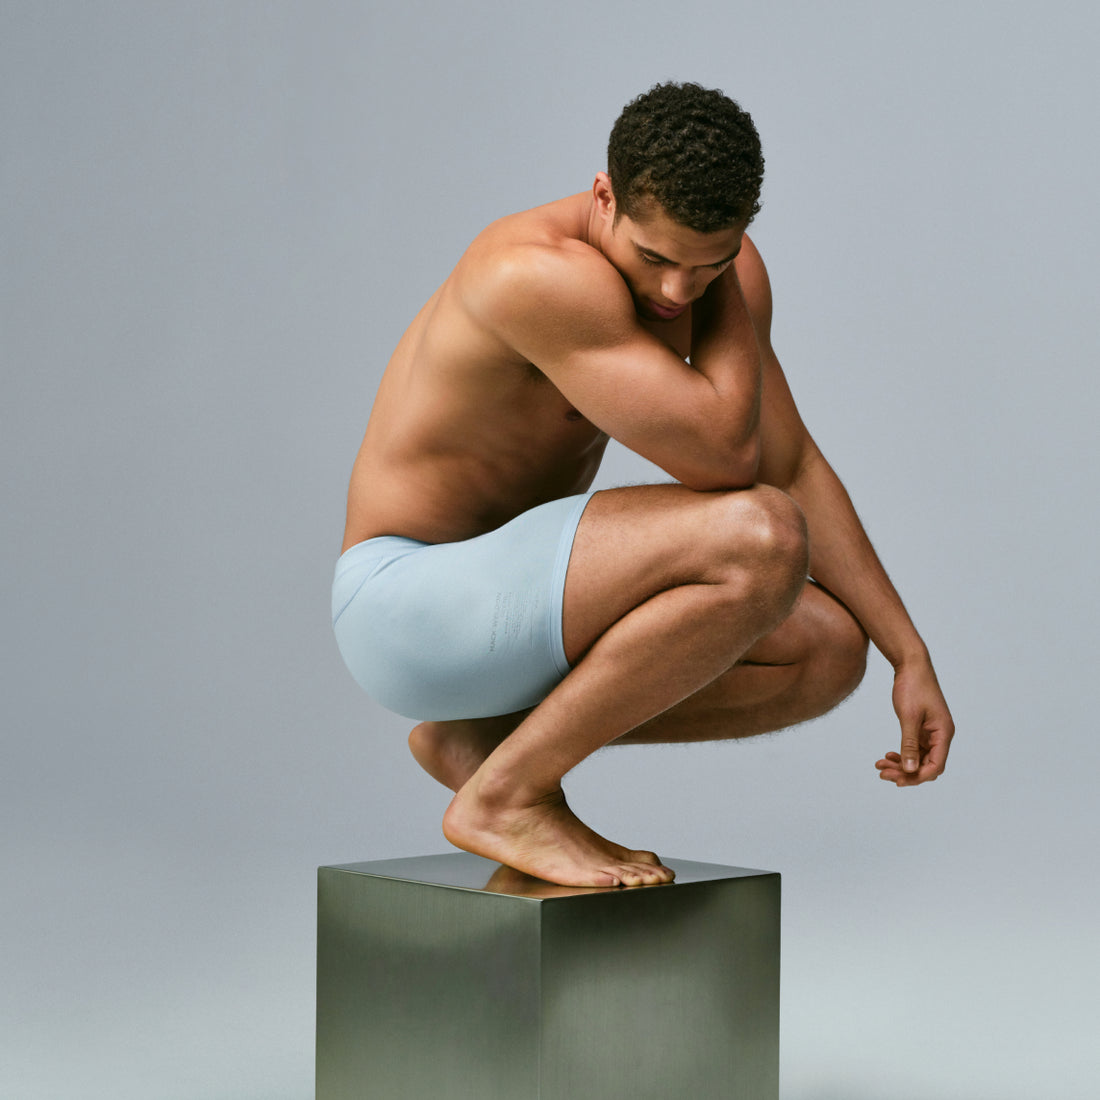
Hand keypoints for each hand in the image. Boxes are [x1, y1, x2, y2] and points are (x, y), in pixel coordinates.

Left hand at [876, 657, 954, 786]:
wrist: (911, 665)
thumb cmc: (912, 687)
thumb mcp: (908, 717)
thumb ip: (908, 744)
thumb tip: (910, 770)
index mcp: (943, 733)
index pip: (936, 766)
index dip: (918, 777)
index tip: (897, 781)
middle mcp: (940, 736)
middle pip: (927, 765)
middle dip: (906, 773)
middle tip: (882, 774)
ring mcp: (931, 733)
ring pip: (918, 759)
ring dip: (901, 765)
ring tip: (880, 765)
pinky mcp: (921, 729)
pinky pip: (913, 749)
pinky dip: (901, 754)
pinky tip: (887, 755)